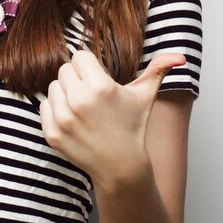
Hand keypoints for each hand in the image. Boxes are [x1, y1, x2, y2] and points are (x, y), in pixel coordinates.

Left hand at [39, 50, 184, 189]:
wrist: (121, 167)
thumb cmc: (133, 127)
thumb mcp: (146, 96)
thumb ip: (159, 70)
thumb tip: (179, 55)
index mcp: (100, 87)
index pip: (79, 56)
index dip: (89, 65)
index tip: (98, 77)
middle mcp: (79, 101)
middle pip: (64, 69)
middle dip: (77, 77)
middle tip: (91, 93)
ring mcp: (63, 118)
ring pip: (53, 87)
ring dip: (65, 93)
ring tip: (83, 107)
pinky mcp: (52, 133)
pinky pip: (44, 106)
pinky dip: (55, 110)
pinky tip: (73, 119)